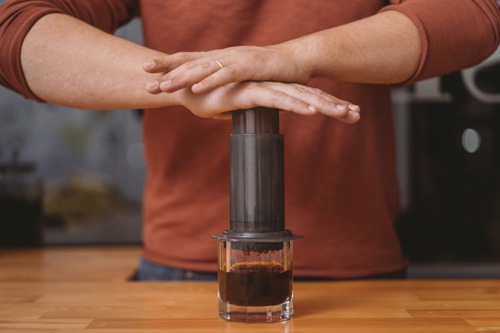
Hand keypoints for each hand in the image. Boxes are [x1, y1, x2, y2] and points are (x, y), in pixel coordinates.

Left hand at [143, 44, 311, 94]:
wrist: (296, 61)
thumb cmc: (267, 72)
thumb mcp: (239, 76)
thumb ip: (222, 83)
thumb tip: (205, 92)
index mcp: (219, 58)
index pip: (188, 59)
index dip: (167, 64)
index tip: (146, 71)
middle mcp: (223, 55)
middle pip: (190, 63)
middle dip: (167, 72)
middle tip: (146, 82)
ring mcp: (236, 59)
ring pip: (204, 68)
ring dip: (183, 78)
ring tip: (164, 87)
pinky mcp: (250, 66)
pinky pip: (227, 75)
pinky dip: (211, 81)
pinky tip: (196, 89)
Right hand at [168, 81, 359, 122]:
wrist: (185, 89)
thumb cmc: (212, 99)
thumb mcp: (240, 109)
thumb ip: (256, 110)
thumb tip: (264, 117)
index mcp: (272, 91)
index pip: (305, 98)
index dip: (327, 105)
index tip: (347, 115)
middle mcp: (270, 87)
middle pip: (309, 96)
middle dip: (334, 105)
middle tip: (356, 115)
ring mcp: (260, 88)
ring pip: (297, 97)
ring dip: (322, 106)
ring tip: (344, 114)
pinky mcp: (247, 93)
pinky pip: (275, 100)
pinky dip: (294, 105)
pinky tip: (311, 111)